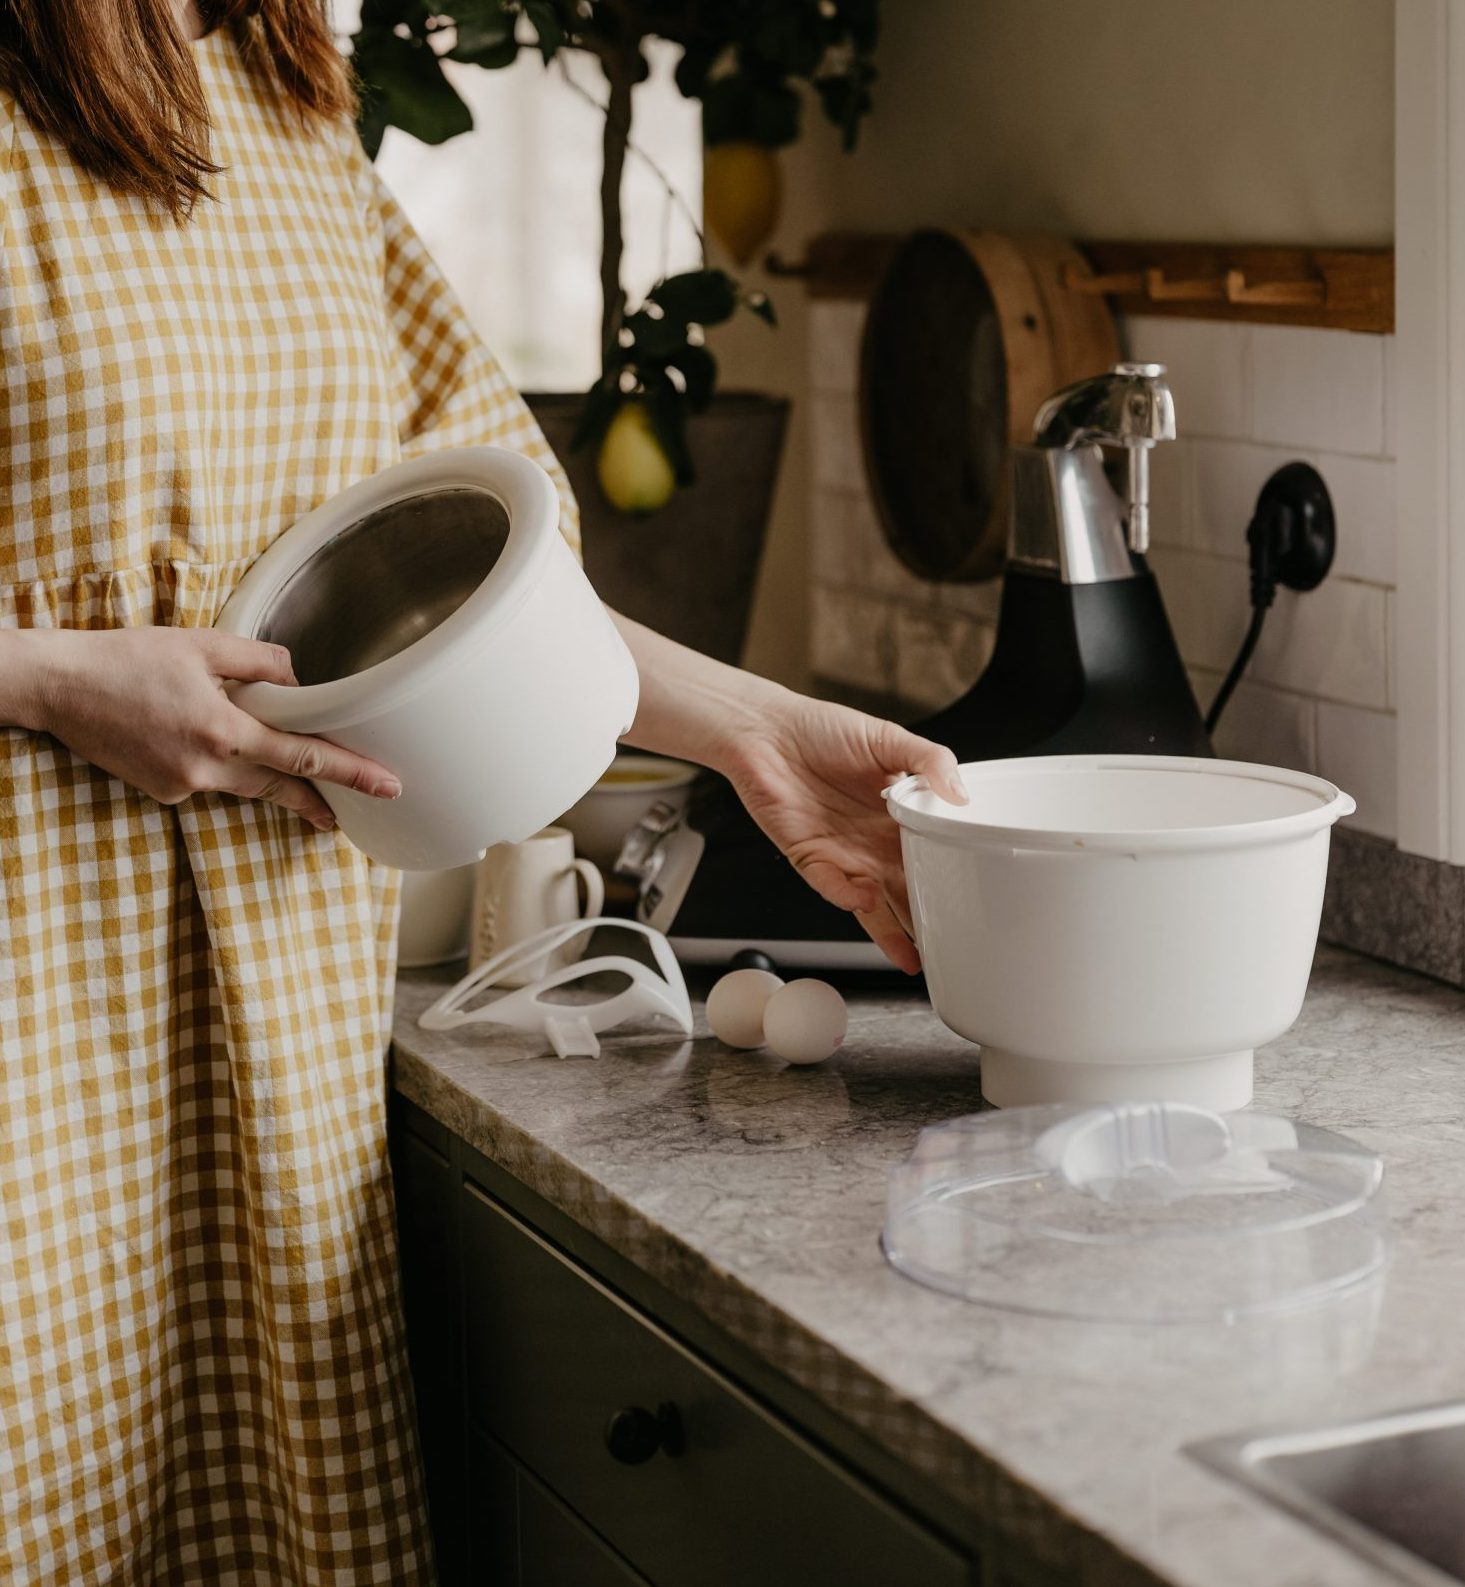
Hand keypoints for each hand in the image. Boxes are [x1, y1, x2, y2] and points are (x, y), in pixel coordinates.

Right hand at [2, 626, 400, 829]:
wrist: (60, 686)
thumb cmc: (127, 658)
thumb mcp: (202, 644)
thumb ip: (260, 662)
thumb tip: (298, 680)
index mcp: (223, 729)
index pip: (303, 757)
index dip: (349, 774)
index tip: (386, 787)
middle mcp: (206, 766)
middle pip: (281, 786)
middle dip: (322, 798)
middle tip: (362, 808)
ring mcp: (183, 784)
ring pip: (247, 786)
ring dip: (280, 788)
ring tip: (316, 802)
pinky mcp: (164, 791)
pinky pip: (211, 781)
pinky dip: (225, 766)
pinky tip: (212, 745)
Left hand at [719, 694, 965, 973]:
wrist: (766, 730)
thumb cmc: (822, 730)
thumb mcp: (889, 737)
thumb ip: (930, 761)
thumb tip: (961, 794)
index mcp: (899, 817)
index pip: (933, 857)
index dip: (953, 880)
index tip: (977, 902)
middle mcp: (873, 843)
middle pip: (907, 891)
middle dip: (929, 920)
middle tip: (955, 944)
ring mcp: (842, 855)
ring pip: (872, 904)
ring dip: (892, 930)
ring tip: (916, 955)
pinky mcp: (809, 857)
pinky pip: (830, 886)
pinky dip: (846, 895)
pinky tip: (863, 899)